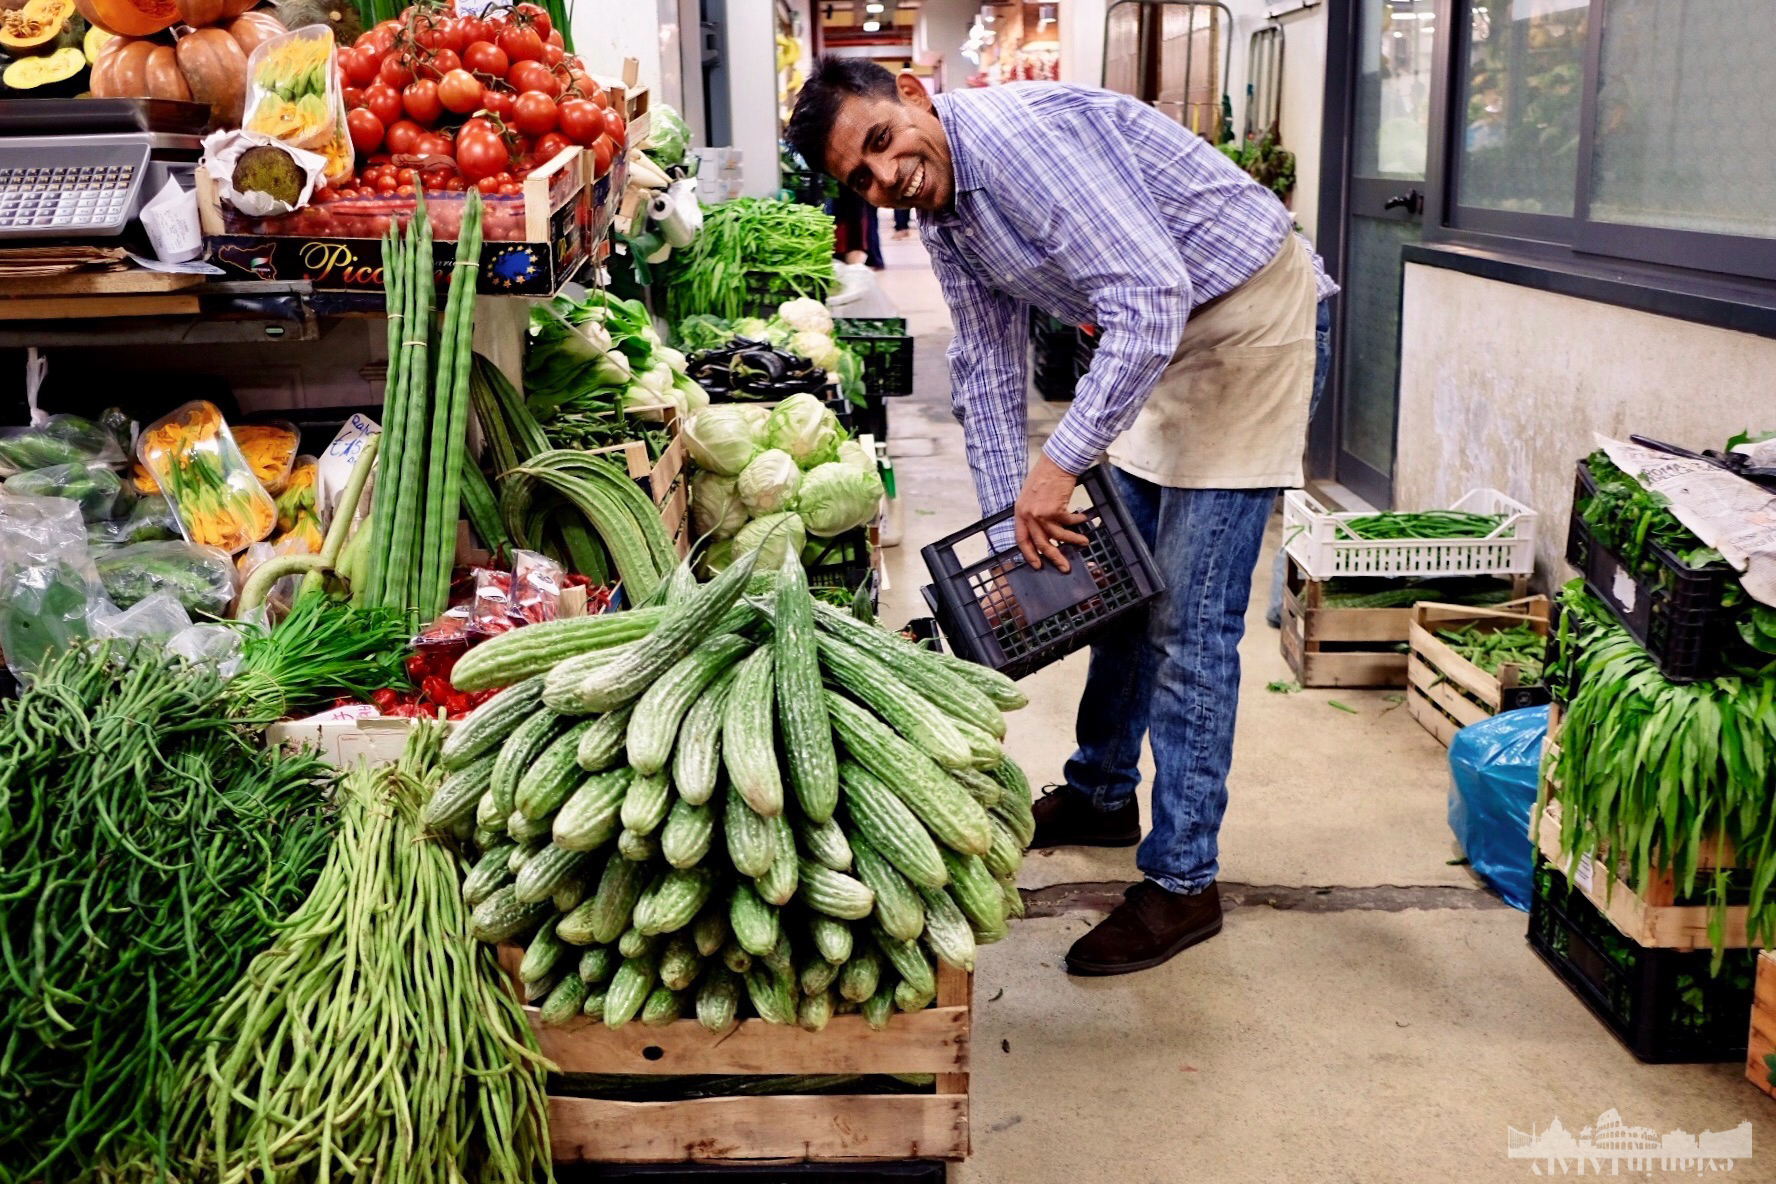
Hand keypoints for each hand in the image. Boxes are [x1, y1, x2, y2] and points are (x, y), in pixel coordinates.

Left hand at [1014, 454, 1088, 571]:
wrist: (1056, 462)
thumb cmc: (1044, 476)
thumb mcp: (1030, 496)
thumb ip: (1032, 513)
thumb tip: (1043, 531)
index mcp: (1019, 512)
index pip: (1021, 539)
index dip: (1029, 554)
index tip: (1038, 565)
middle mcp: (1028, 515)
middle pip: (1041, 543)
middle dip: (1054, 557)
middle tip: (1065, 567)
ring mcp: (1041, 513)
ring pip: (1058, 536)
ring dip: (1073, 541)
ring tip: (1084, 543)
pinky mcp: (1055, 509)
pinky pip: (1069, 522)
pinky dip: (1077, 522)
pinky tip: (1084, 519)